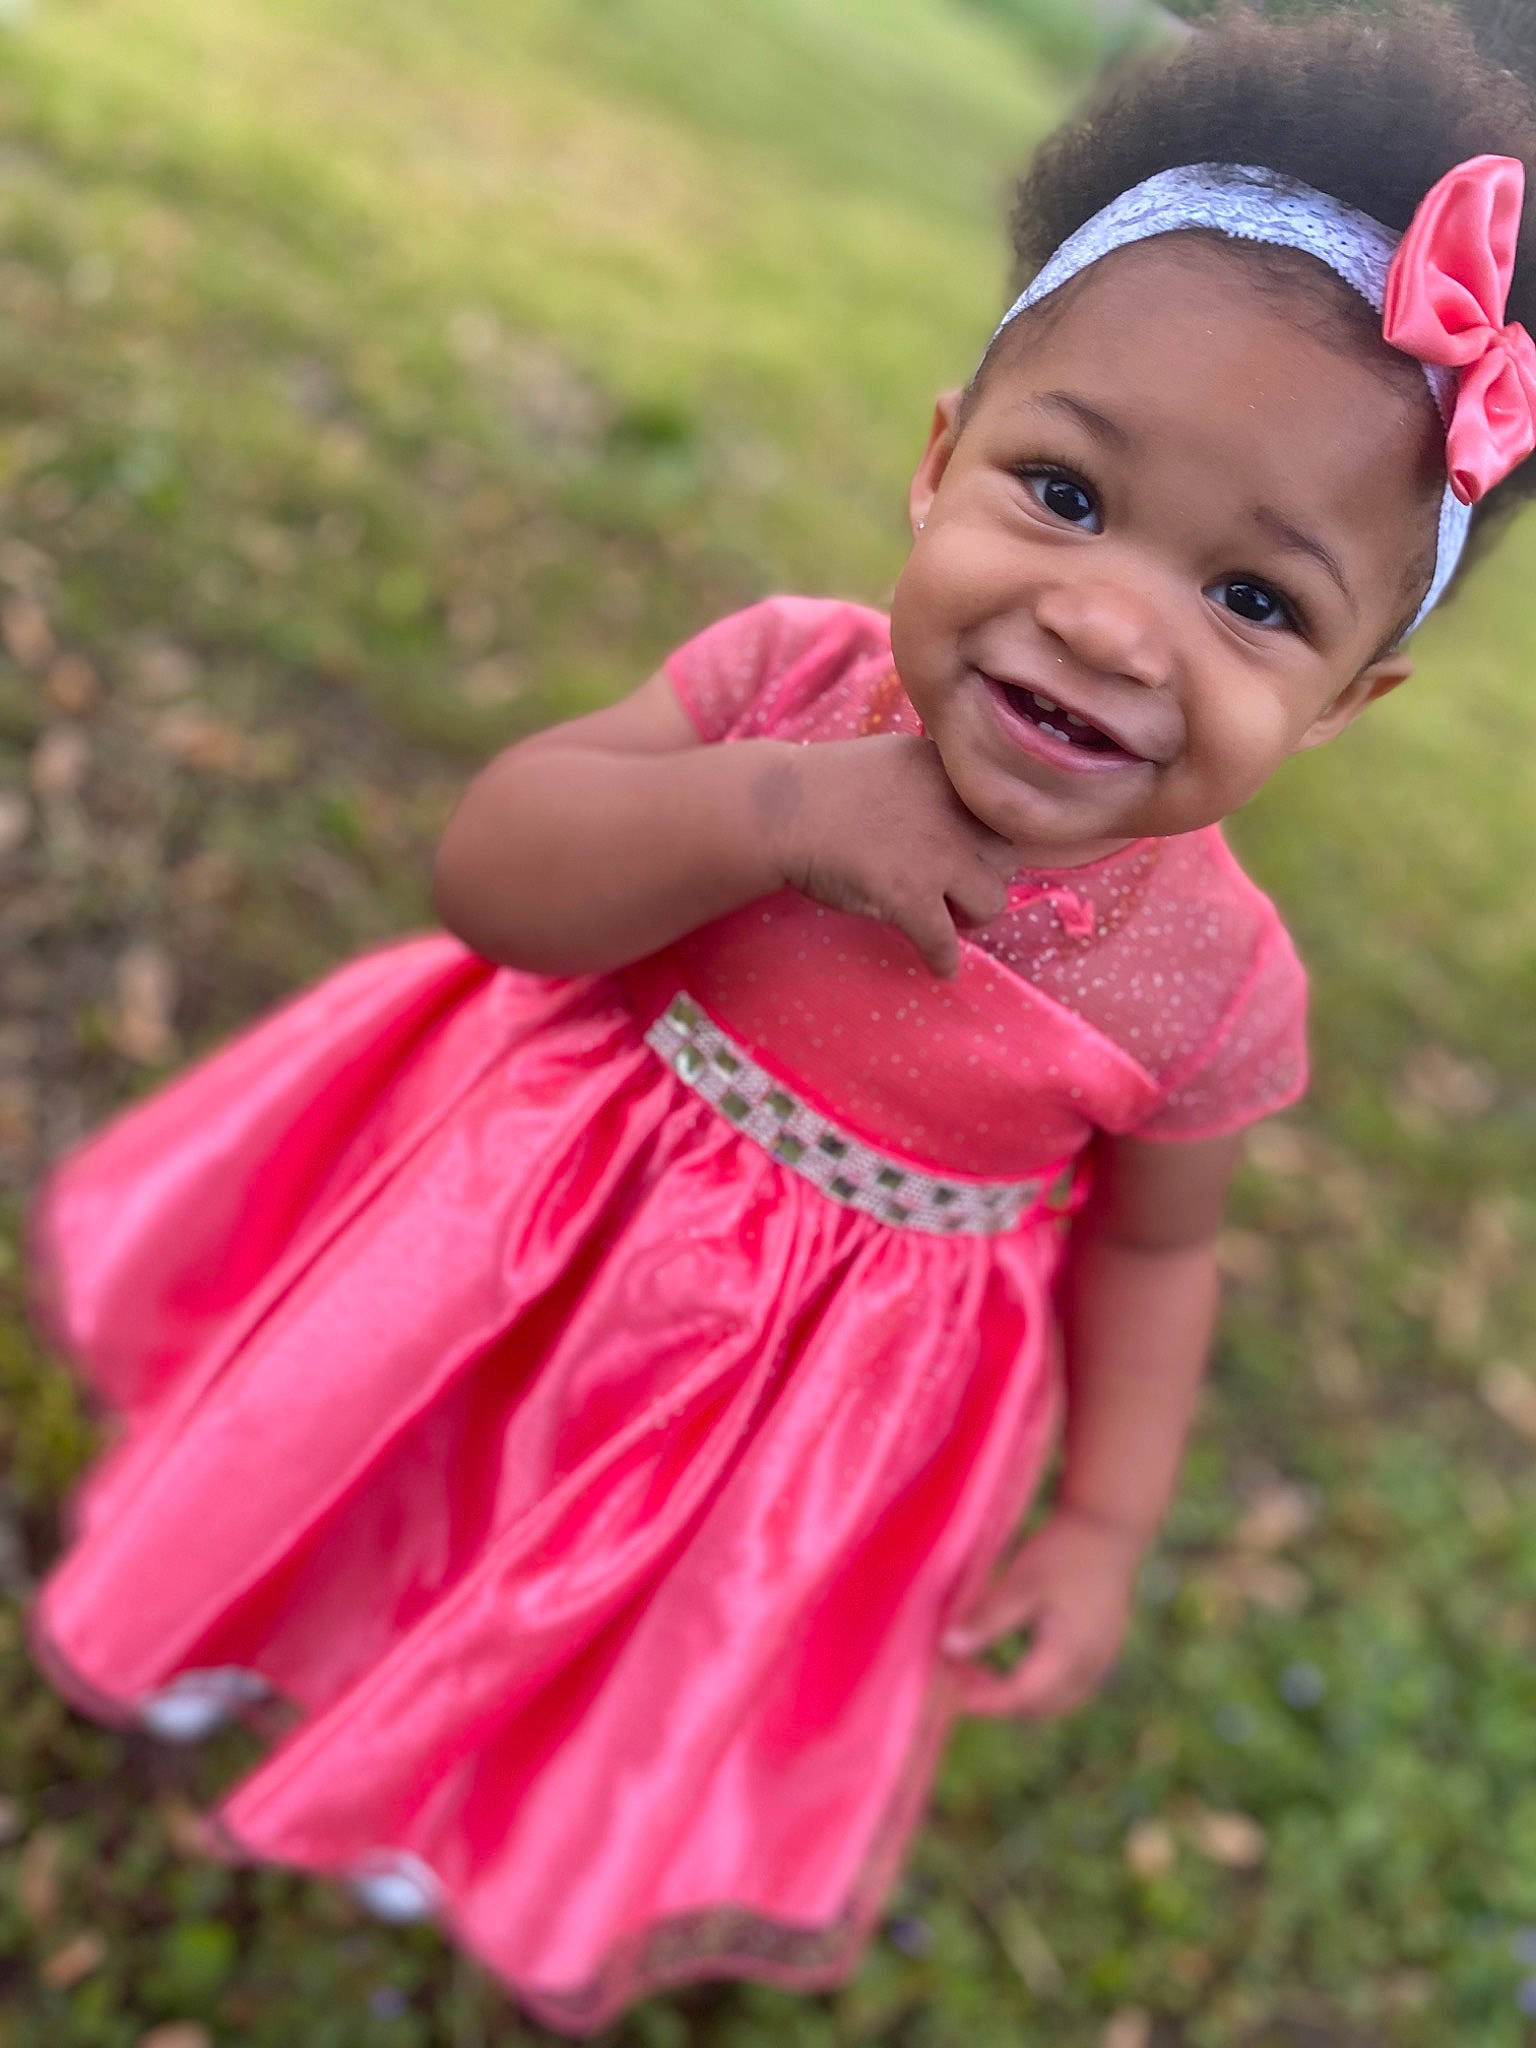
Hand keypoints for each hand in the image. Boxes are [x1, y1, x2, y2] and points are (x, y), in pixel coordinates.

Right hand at [760, 734, 1017, 976]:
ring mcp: (937, 855)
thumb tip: (964, 814)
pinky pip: (946, 943)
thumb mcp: (899, 758)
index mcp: (952, 774)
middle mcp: (956, 811)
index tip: (967, 855)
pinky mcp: (911, 897)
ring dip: (971, 915)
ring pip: (991, 901)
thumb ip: (937, 779)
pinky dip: (943, 959)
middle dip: (983, 876)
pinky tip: (937, 964)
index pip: (1001, 816)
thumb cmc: (824, 786)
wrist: (778, 810)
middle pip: (1007, 858)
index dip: (985, 841)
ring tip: (945, 919)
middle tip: (952, 888)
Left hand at [942, 1508, 1143, 1718]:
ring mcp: (1102, 1662)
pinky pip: (1068, 1687)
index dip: (983, 1700)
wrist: (1112, 1527)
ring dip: (1017, 1695)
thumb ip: (987, 1620)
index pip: (1019, 1697)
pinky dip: (1038, 1685)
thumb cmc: (1064, 1552)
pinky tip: (1015, 1660)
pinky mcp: (1104, 1651)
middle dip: (996, 1700)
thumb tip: (949, 1648)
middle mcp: (1089, 1669)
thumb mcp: (1020, 1583)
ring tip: (981, 1668)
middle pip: (1037, 1708)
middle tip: (959, 1673)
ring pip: (1054, 1702)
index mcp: (1068, 1656)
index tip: (950, 1692)